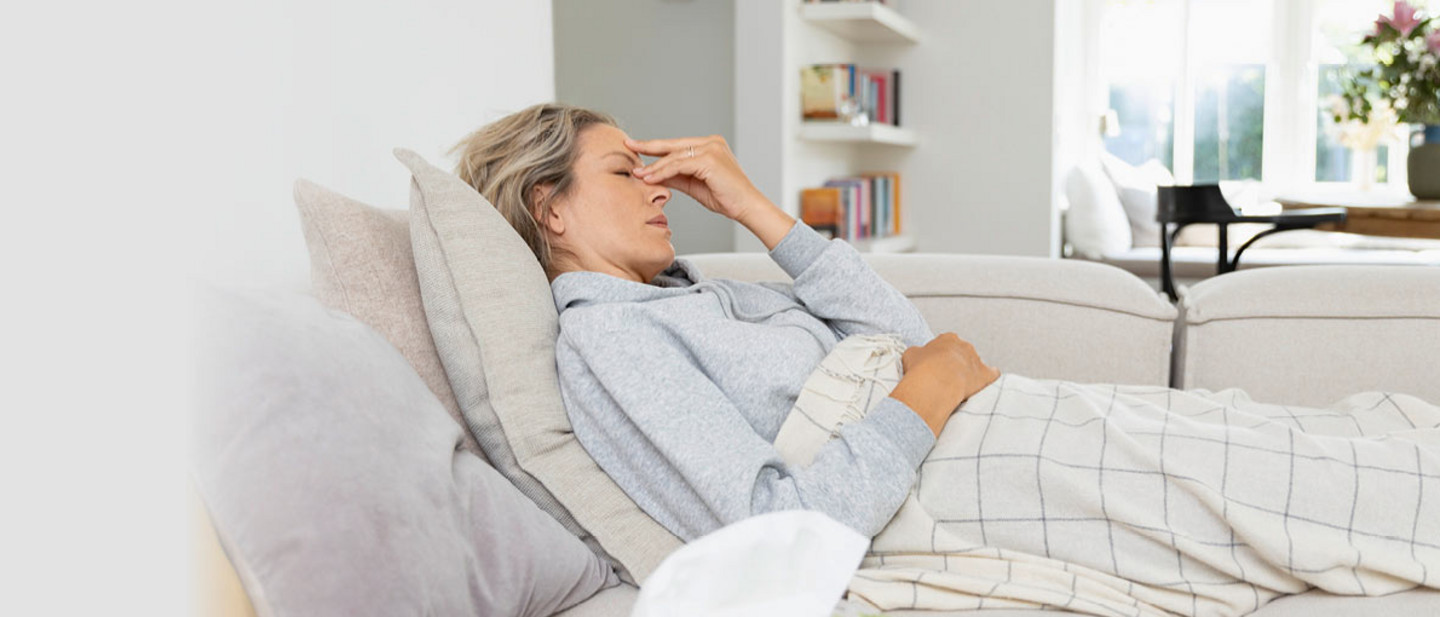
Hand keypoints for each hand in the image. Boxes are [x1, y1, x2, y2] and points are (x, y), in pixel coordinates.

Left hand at [625, 135, 767, 221]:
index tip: (637, 148)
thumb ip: (675, 176)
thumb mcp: (694, 184)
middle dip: (648, 146)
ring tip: (638, 174)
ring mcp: (711, 148)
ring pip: (674, 156)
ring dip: (654, 166)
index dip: (656, 147)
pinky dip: (663, 172)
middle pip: (673, 145)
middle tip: (628, 145)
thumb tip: (653, 174)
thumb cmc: (725, 197)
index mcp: (709, 145)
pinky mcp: (709, 159)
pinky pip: (679, 165)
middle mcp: (711, 142)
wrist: (747, 207)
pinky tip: (650, 178)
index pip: (676, 145)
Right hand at [888, 333, 1000, 436]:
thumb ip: (918, 352)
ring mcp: (976, 359)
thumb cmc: (921, 368)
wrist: (935, 382)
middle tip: (945, 376)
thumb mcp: (910, 354)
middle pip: (961, 353)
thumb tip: (919, 355)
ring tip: (958, 385)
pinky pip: (992, 373)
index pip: (946, 344)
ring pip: (975, 364)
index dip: (940, 356)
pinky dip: (989, 377)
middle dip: (955, 363)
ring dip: (969, 372)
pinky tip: (984, 382)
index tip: (934, 366)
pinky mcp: (986, 374)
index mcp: (947, 338)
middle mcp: (964, 345)